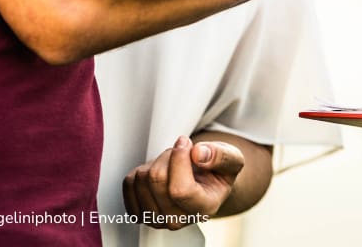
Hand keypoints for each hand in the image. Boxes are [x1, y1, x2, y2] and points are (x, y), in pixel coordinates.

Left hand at [123, 136, 243, 228]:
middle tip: (182, 152)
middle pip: (157, 180)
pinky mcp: (139, 213)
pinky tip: (159, 173)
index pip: (180, 190)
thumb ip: (221, 155)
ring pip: (141, 179)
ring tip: (173, 164)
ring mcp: (155, 219)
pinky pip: (129, 183)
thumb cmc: (218, 172)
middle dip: (168, 155)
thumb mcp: (232, 159)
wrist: (207, 185)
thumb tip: (199, 154)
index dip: (179, 159)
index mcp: (204, 209)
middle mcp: (178, 220)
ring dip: (156, 161)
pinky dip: (142, 169)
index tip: (185, 142)